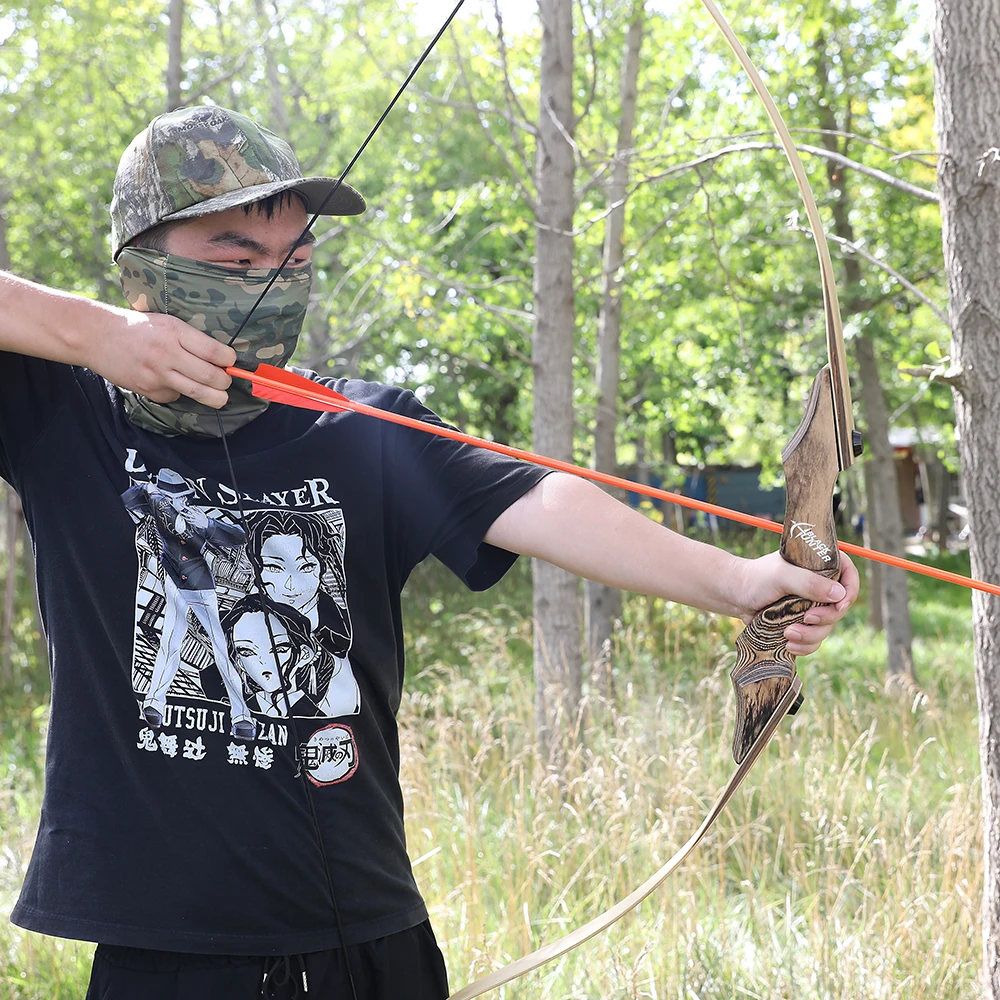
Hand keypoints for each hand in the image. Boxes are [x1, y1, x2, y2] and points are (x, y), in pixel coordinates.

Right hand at [87, 306, 235, 408]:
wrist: (96, 336)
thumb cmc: (136, 327)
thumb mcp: (166, 322)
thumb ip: (190, 339)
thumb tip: (220, 358)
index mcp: (174, 332)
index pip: (213, 351)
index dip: (229, 360)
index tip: (231, 361)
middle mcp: (167, 354)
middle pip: (210, 376)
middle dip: (225, 382)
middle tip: (226, 381)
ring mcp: (157, 374)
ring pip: (198, 393)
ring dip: (215, 397)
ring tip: (219, 396)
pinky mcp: (148, 390)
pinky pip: (175, 396)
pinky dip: (179, 393)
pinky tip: (172, 383)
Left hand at [181, 505, 209, 530]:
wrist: (205, 523)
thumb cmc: (204, 518)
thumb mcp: (202, 512)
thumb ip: (198, 509)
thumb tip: (194, 506)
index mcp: (195, 514)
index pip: (189, 509)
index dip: (186, 507)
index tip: (183, 506)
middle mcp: (193, 517)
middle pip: (186, 514)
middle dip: (183, 513)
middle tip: (180, 512)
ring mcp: (192, 520)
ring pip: (186, 518)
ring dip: (183, 517)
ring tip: (181, 516)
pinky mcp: (192, 523)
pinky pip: (188, 522)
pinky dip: (187, 520)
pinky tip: (186, 519)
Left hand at [735, 549, 859, 656]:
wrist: (734, 595)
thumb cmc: (755, 578)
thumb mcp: (781, 576)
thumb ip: (808, 583)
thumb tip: (839, 595)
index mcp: (819, 566)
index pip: (849, 574)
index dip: (850, 591)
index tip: (839, 605)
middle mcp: (819, 586)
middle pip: (840, 607)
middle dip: (826, 618)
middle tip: (806, 619)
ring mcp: (811, 606)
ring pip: (827, 627)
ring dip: (811, 635)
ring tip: (788, 634)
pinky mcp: (802, 624)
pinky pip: (814, 640)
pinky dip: (804, 646)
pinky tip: (788, 645)